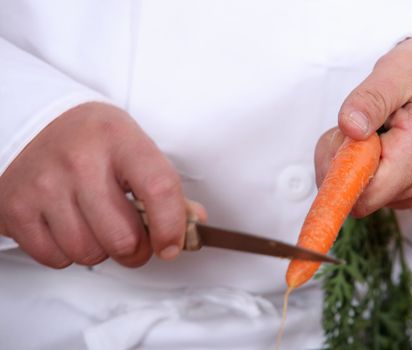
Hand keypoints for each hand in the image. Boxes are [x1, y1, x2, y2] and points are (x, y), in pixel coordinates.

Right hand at [0, 102, 205, 267]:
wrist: (31, 123)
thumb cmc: (90, 137)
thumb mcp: (132, 145)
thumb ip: (163, 185)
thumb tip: (194, 219)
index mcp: (119, 139)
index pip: (159, 189)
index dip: (172, 227)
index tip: (171, 244)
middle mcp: (80, 161)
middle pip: (123, 238)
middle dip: (136, 250)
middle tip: (134, 240)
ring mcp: (45, 185)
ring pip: (89, 253)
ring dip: (100, 250)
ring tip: (96, 225)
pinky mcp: (16, 208)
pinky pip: (56, 258)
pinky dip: (68, 253)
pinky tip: (69, 226)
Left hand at [315, 37, 411, 216]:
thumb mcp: (397, 73)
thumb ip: (370, 101)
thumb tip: (350, 128)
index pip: (365, 194)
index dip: (340, 171)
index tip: (340, 137)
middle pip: (355, 196)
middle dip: (340, 163)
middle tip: (352, 126)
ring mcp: (410, 190)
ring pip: (357, 193)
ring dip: (347, 162)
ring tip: (367, 128)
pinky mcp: (404, 190)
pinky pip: (367, 188)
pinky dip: (357, 165)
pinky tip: (372, 141)